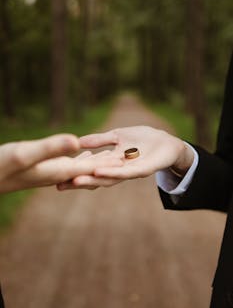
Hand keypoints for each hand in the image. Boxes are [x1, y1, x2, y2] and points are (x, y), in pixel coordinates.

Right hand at [0, 133, 122, 193]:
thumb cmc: (2, 165)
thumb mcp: (26, 153)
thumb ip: (51, 148)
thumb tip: (76, 142)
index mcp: (60, 171)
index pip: (92, 167)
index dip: (110, 162)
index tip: (127, 158)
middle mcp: (59, 174)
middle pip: (91, 169)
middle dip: (109, 163)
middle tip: (127, 155)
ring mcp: (52, 173)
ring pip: (83, 167)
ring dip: (98, 161)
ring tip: (112, 154)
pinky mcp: (45, 169)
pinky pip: (70, 164)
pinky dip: (82, 158)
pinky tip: (82, 153)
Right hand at [59, 126, 193, 189]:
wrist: (167, 142)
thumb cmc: (143, 139)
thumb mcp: (117, 136)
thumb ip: (99, 140)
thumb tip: (78, 141)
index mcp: (111, 162)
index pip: (91, 169)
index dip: (75, 172)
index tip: (57, 176)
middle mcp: (118, 170)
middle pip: (97, 178)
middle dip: (79, 181)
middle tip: (60, 185)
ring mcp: (130, 171)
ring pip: (110, 178)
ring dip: (93, 179)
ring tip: (76, 181)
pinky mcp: (143, 170)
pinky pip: (126, 172)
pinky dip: (113, 173)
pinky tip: (100, 172)